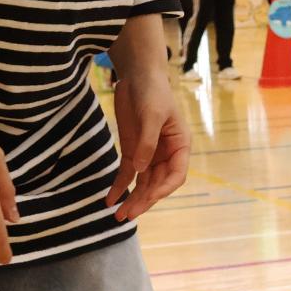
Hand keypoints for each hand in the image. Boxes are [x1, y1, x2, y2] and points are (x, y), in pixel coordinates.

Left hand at [107, 72, 189, 221]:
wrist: (137, 75)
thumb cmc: (152, 92)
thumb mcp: (152, 115)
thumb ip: (147, 143)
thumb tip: (141, 171)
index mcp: (180, 146)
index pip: (176, 175)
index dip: (163, 189)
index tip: (148, 198)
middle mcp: (166, 154)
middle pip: (157, 183)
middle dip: (143, 200)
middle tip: (128, 215)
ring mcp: (149, 154)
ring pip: (142, 183)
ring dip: (132, 198)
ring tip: (118, 215)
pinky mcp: (132, 150)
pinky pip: (127, 173)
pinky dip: (119, 186)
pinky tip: (110, 200)